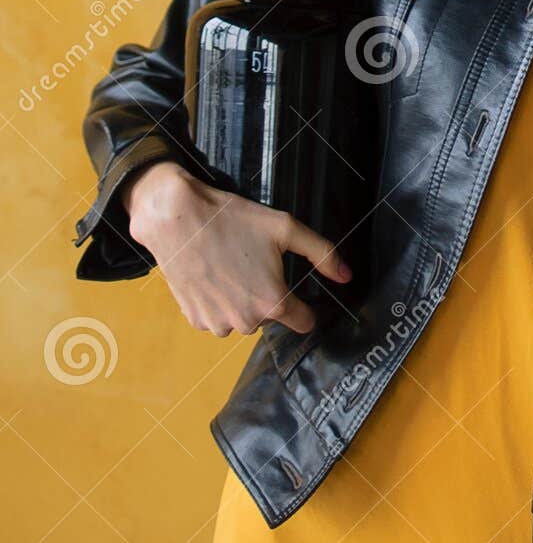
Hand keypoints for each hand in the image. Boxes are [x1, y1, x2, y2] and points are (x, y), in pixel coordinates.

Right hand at [123, 161, 351, 336]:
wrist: (176, 218)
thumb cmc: (233, 220)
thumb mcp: (286, 228)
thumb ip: (322, 254)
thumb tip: (346, 276)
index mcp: (273, 302)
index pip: (304, 323)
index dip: (304, 306)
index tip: (296, 290)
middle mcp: (246, 322)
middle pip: (270, 317)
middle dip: (267, 295)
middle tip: (253, 263)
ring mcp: (217, 324)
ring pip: (242, 318)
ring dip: (241, 300)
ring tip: (230, 267)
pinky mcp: (194, 320)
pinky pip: (217, 317)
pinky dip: (217, 302)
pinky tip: (212, 275)